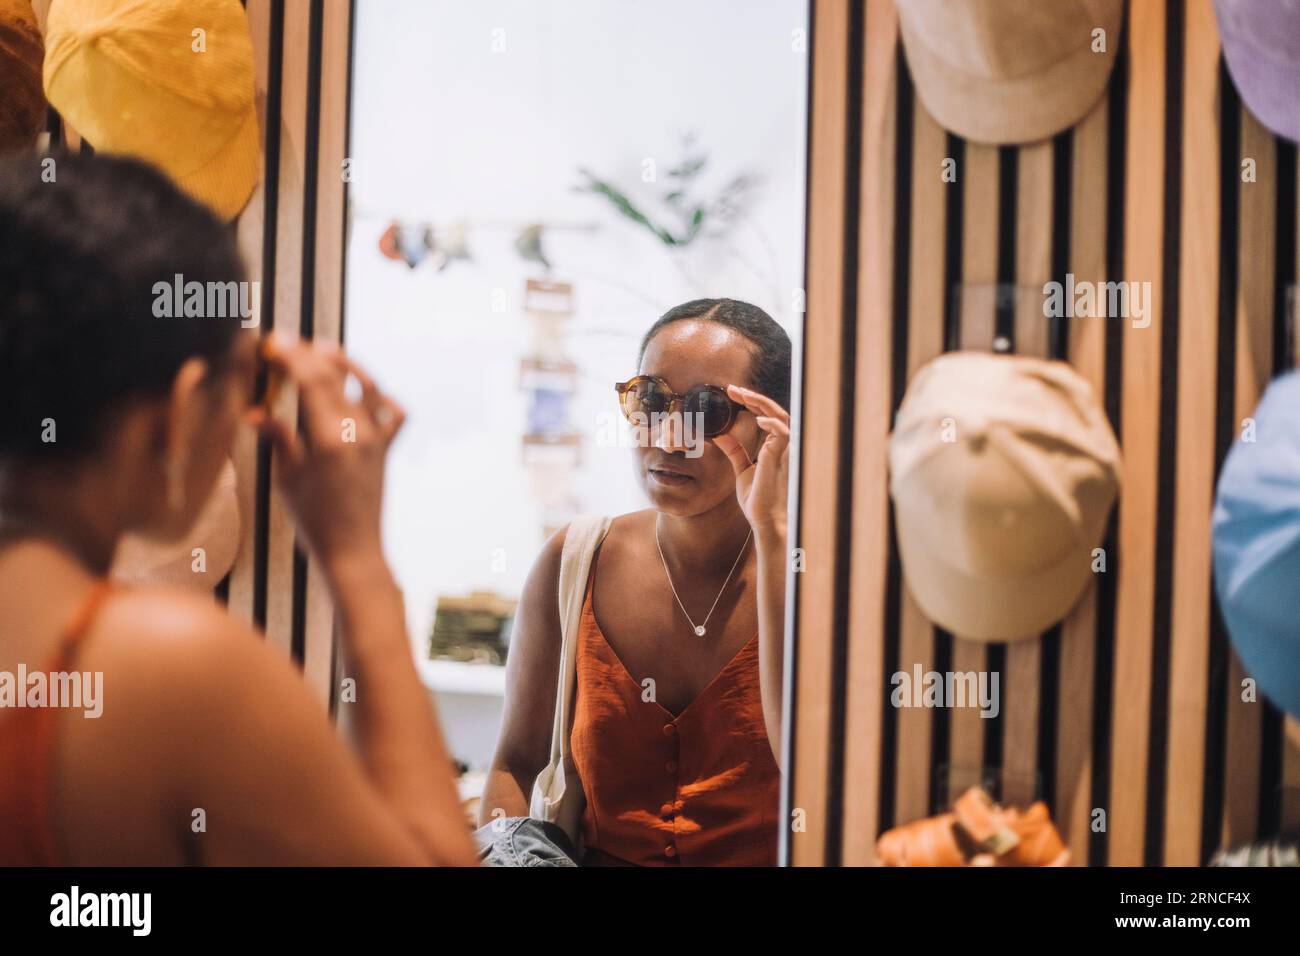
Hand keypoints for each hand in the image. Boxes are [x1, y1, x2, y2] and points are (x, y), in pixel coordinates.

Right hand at [246, 335, 405, 571]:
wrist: (353, 551)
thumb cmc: (313, 520)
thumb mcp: (287, 477)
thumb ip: (278, 437)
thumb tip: (255, 411)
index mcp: (329, 438)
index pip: (310, 380)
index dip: (291, 356)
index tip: (273, 342)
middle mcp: (358, 433)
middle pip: (334, 376)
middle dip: (308, 353)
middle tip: (286, 341)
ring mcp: (376, 439)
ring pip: (367, 387)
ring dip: (346, 364)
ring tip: (324, 349)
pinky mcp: (386, 449)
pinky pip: (393, 414)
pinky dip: (381, 397)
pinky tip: (365, 390)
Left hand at [713, 385, 790, 541]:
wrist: (765, 520)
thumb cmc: (758, 499)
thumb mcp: (742, 470)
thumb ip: (735, 451)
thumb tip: (721, 435)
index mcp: (774, 447)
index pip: (766, 417)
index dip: (751, 403)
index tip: (732, 394)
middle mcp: (783, 446)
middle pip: (775, 412)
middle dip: (754, 398)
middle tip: (733, 389)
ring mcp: (785, 452)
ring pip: (781, 417)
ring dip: (761, 404)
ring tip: (742, 396)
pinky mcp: (783, 459)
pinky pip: (783, 435)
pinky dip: (772, 424)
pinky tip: (757, 419)